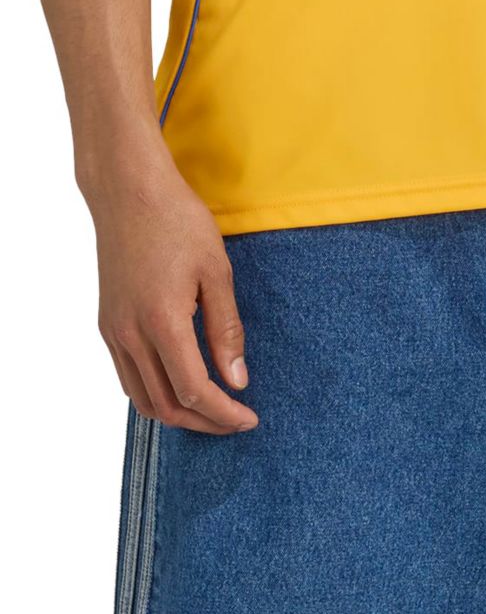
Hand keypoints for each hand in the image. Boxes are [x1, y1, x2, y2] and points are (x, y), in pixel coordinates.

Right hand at [87, 129, 258, 434]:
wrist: (129, 190)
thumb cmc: (177, 221)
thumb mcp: (216, 271)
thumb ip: (226, 330)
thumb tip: (237, 381)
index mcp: (162, 322)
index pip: (194, 391)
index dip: (223, 414)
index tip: (249, 419)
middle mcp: (130, 334)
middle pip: (165, 405)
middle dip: (204, 423)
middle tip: (235, 421)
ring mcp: (113, 331)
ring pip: (141, 399)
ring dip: (177, 413)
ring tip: (210, 409)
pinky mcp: (107, 323)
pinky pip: (127, 376)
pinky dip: (154, 393)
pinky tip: (179, 383)